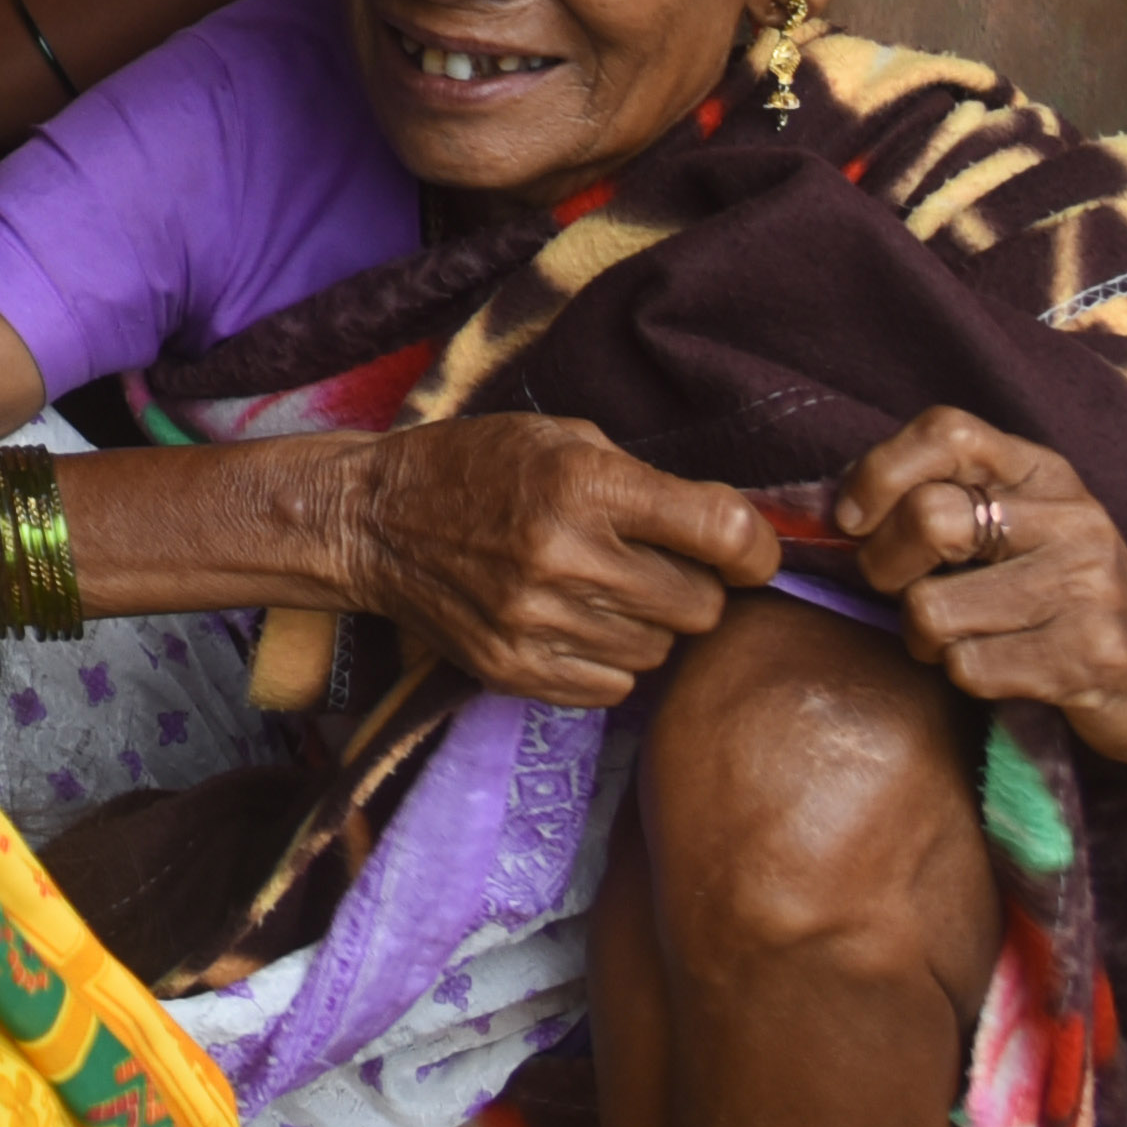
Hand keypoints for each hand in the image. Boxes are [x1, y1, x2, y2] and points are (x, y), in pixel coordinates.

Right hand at [336, 415, 781, 703]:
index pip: (723, 534)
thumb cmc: (477, 467)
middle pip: (702, 607)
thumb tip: (736, 535)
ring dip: (646, 624)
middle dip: (691, 585)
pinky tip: (572, 620)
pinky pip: (614, 687)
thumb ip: (650, 484)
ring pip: (659, 651)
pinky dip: (607, 658)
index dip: (755, 548)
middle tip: (650, 563)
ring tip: (598, 589)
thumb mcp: (564, 439)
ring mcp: (537, 623)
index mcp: (584, 485)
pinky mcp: (515, 670)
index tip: (745, 551)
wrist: (371, 520)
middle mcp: (565, 557)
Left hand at [837, 408, 1126, 777]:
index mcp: (1045, 473)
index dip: (878, 471)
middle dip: (885, 568)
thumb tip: (830, 508)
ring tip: (960, 637)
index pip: (946, 430)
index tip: (853, 519)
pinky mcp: (1089, 657)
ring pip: (932, 608)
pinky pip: (967, 666)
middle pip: (927, 519)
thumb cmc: (1068, 598)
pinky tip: (1000, 668)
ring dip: (922, 637)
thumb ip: (946, 500)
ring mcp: (1087, 587)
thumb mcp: (1022, 527)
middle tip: (902, 591)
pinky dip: (962, 676)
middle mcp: (1073, 519)